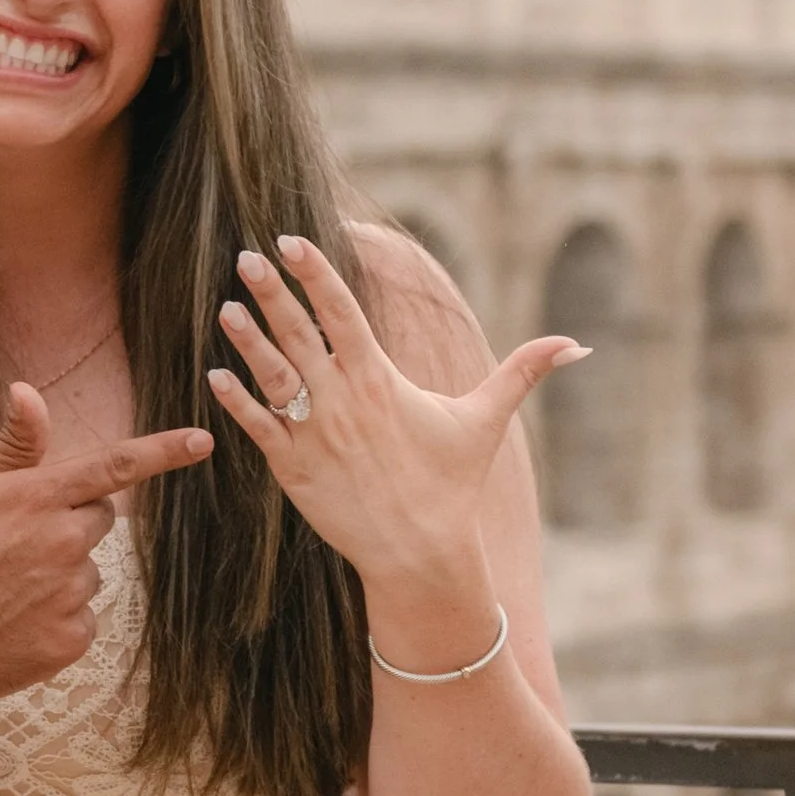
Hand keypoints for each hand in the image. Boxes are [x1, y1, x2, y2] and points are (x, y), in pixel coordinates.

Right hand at [0, 387, 211, 716]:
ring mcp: (68, 596)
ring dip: (57, 576)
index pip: (114, 466)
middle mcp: (61, 543)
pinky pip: (81, 621)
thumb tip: (30, 392)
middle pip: (98, 521)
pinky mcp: (68, 642)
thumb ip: (9, 446)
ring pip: (87, 574)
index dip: (163, 451)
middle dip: (68, 524)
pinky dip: (53, 622)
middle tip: (12, 545)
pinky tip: (9, 624)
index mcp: (36, 498)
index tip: (203, 441)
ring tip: (0, 590)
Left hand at [210, 239, 581, 656]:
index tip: (289, 241)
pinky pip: (257, 427)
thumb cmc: (450, 485)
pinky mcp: (293, 469)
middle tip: (244, 258)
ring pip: (271, 376)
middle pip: (298, 334)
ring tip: (225, 308)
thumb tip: (579, 346)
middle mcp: (341, 400)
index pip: (341, 311)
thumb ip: (522, 373)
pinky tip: (214, 375)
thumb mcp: (484, 422)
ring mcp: (313, 434)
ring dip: (247, 341)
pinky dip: (236, 400)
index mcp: (379, 379)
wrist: (420, 554)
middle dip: (271, 293)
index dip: (314, 273)